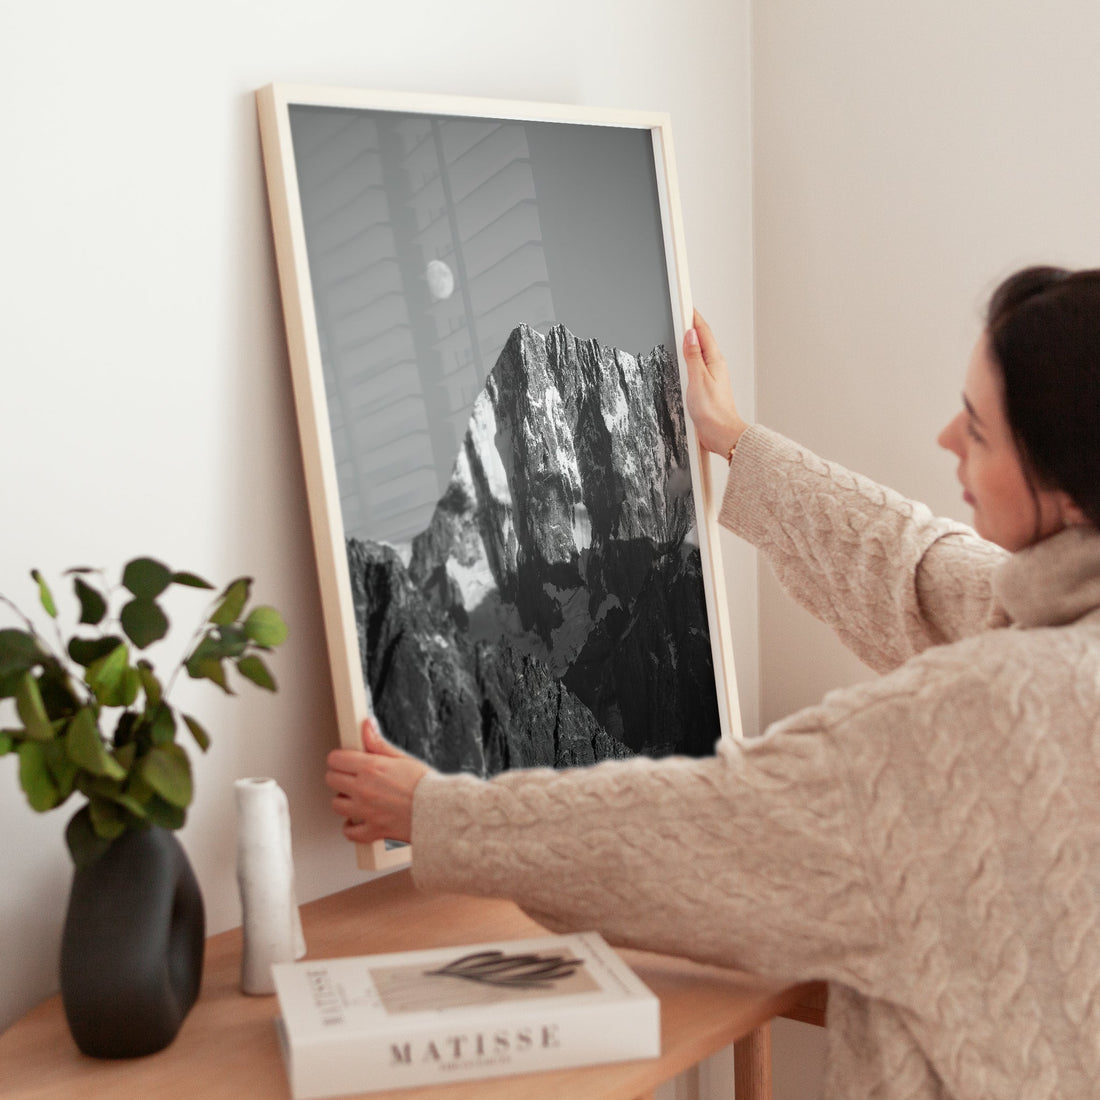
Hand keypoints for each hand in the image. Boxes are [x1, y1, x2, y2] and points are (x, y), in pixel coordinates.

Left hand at [325, 718, 430, 844]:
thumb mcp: (401, 758)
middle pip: (331, 780)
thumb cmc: (426, 785)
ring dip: (344, 800)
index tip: (345, 760)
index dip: (340, 758)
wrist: (440, 811)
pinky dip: (351, 827)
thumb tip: (367, 726)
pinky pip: (350, 832)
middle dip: (339, 776)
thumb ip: (378, 743)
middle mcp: (364, 789)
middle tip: (351, 777)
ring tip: (356, 797)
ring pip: (336, 805)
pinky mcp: (372, 830)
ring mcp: (366, 811)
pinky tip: (358, 820)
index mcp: (371, 768)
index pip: (336, 759)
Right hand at [683, 309, 748, 456]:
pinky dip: (691, 357)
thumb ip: (693, 356)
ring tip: (684, 330)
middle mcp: (715, 366)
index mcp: (714, 361)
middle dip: (693, 325)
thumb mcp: (698, 379)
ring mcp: (712, 376)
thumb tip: (690, 335)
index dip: (694, 317)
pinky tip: (687, 360)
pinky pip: (698, 365)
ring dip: (692, 341)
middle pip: (703, 340)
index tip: (686, 305)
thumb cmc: (713, 411)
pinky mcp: (707, 387)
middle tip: (683, 312)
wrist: (722, 434)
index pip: (703, 332)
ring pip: (701, 352)